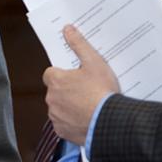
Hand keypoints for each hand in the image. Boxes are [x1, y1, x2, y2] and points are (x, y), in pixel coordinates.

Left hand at [43, 25, 119, 145]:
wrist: (110, 122)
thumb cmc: (102, 91)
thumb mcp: (94, 62)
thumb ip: (79, 44)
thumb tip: (67, 29)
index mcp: (56, 81)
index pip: (50, 74)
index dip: (62, 74)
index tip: (75, 76)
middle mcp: (51, 99)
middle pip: (55, 91)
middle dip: (66, 91)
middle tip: (86, 91)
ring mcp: (56, 116)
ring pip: (59, 108)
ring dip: (69, 107)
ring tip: (88, 105)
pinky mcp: (62, 131)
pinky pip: (64, 124)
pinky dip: (72, 122)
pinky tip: (87, 119)